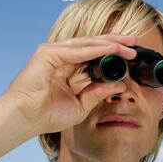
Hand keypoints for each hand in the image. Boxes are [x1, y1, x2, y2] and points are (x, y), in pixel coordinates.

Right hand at [1, 34, 137, 134]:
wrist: (27, 119)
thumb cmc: (48, 114)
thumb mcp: (83, 104)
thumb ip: (99, 93)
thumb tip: (120, 85)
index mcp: (71, 70)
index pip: (96, 56)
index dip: (115, 53)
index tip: (132, 54)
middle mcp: (65, 59)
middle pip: (94, 46)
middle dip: (116, 43)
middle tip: (135, 41)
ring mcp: (56, 54)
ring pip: (88, 44)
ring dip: (110, 43)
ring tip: (128, 44)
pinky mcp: (48, 53)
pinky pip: (77, 49)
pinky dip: (96, 48)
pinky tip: (111, 48)